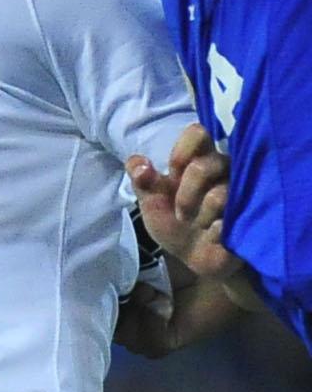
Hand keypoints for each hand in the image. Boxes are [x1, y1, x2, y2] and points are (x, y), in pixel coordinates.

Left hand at [130, 124, 242, 286]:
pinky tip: (215, 235)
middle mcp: (225, 170)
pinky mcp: (254, 215)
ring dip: (200, 217)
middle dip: (184, 195)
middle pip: (204, 166)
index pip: (198, 133)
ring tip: (199, 226)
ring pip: (219, 195)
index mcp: (198, 160)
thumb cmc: (175, 224)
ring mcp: (242, 192)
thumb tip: (137, 162)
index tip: (173, 172)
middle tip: (180, 213)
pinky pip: (232, 219)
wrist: (196, 258)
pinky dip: (215, 231)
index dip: (182, 152)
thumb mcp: (151, 203)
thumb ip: (142, 181)